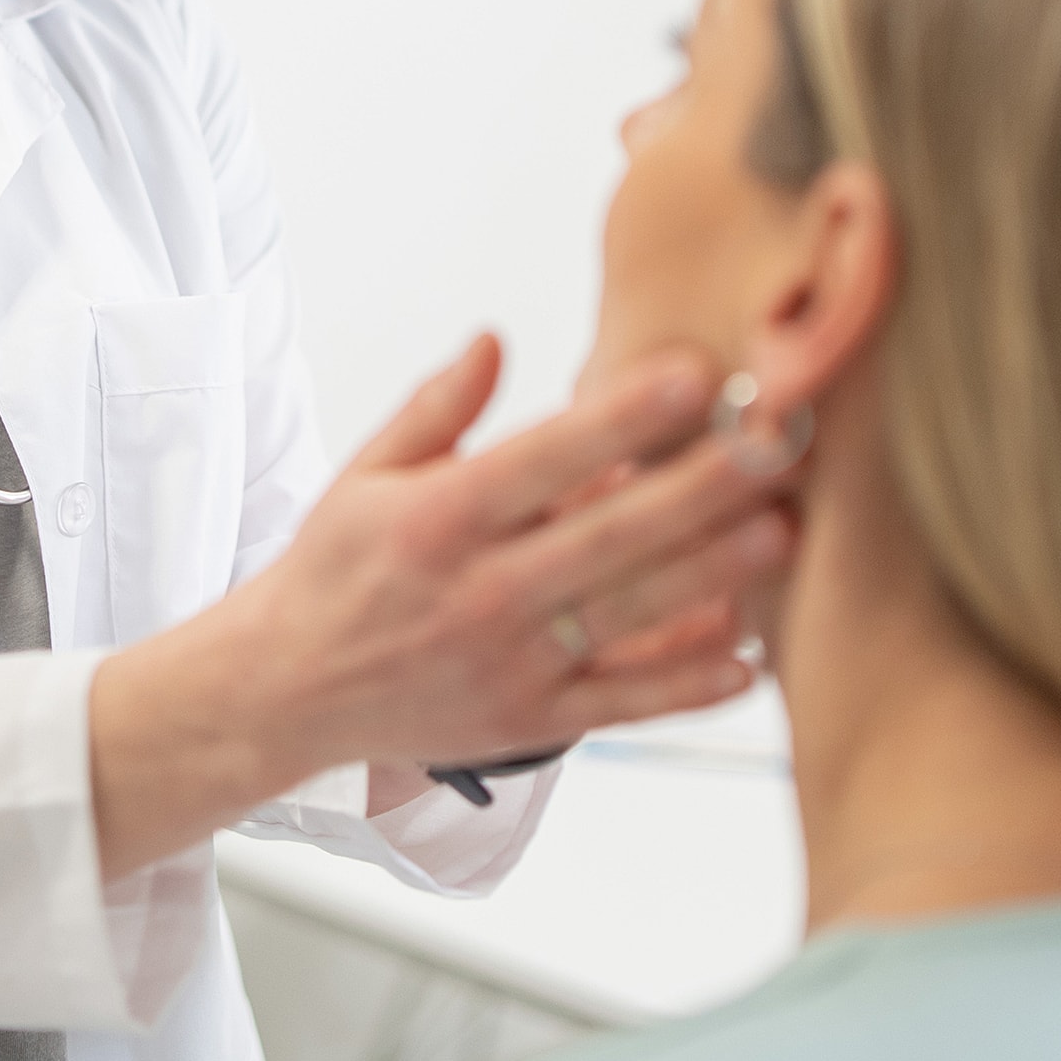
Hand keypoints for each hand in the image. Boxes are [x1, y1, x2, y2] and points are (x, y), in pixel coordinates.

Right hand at [90, 336, 793, 878]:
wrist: (280, 693)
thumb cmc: (334, 571)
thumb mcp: (364, 476)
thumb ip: (437, 410)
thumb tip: (494, 339)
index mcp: (437, 518)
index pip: (543, 458)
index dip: (620, 417)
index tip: (695, 375)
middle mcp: (477, 592)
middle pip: (606, 535)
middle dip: (698, 489)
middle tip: (778, 444)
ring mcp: (507, 663)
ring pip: (625, 616)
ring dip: (709, 579)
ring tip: (781, 535)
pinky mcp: (527, 722)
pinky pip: (620, 704)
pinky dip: (683, 689)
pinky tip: (747, 663)